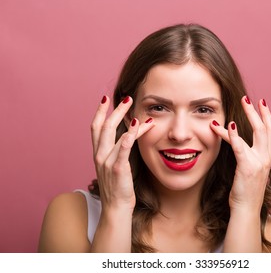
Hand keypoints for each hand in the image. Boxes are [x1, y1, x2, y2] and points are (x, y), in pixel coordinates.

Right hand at [91, 96, 153, 211]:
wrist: (115, 209)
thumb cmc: (117, 188)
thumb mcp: (113, 167)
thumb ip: (116, 152)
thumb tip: (125, 138)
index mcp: (98, 154)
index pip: (96, 128)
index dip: (100, 112)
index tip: (105, 99)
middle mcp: (100, 155)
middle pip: (104, 126)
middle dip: (115, 110)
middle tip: (127, 98)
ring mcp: (107, 162)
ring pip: (114, 134)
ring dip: (126, 118)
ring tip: (136, 109)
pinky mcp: (117, 169)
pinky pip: (123, 149)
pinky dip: (130, 135)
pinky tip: (137, 125)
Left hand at [210, 96, 270, 212]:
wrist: (246, 210)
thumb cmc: (245, 191)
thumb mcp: (249, 170)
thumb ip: (248, 157)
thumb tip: (240, 145)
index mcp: (266, 158)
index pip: (270, 132)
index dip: (267, 116)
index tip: (262, 103)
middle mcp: (265, 158)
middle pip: (266, 128)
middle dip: (258, 111)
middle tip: (248, 98)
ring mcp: (258, 162)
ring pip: (257, 133)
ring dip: (248, 115)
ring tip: (241, 102)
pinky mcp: (247, 168)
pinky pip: (240, 148)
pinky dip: (234, 135)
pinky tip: (229, 125)